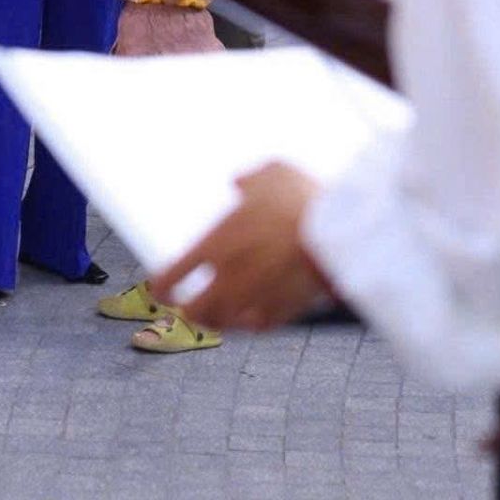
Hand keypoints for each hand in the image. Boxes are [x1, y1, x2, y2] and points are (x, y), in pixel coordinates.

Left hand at [149, 162, 327, 332]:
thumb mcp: (272, 172)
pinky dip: (250, 324)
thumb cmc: (302, 198)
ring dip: (217, 320)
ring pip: (223, 324)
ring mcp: (254, 299)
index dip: (161, 286)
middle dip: (188, 310)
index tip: (159, 289)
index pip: (172, 276)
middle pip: (193, 310)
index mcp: (216, 243)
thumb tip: (239, 183)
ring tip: (216, 316)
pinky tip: (251, 318)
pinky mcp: (282, 313)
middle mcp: (228, 277)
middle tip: (188, 306)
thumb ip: (250, 180)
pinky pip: (257, 327)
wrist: (340, 232)